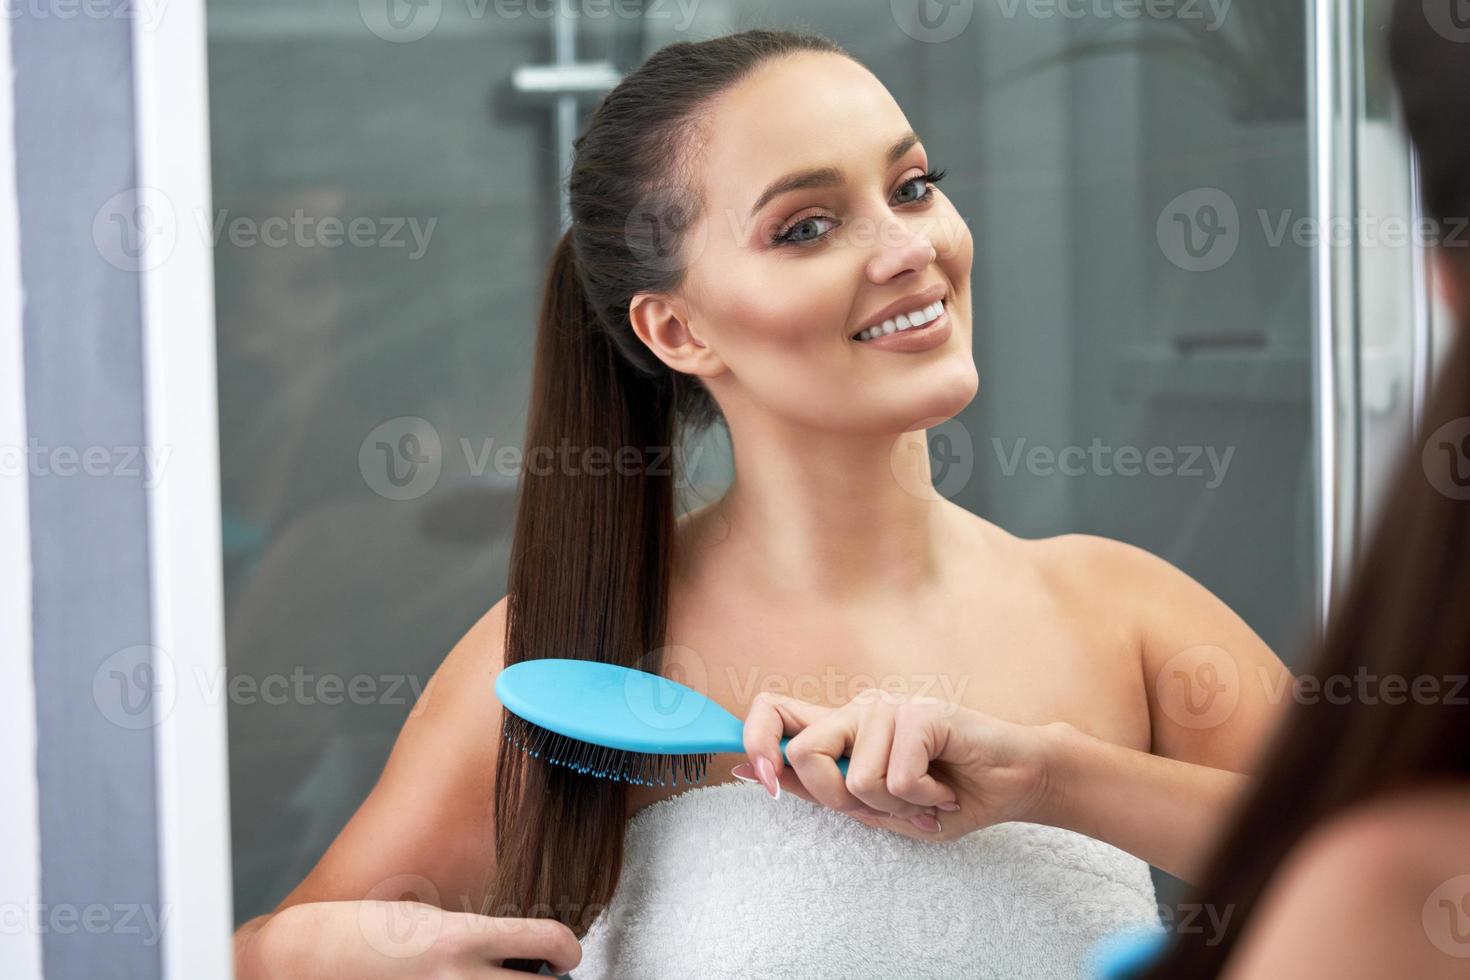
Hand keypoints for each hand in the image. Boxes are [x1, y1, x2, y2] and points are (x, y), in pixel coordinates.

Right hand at [246, 899, 581, 978]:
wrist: (293, 964)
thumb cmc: (352, 934)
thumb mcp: (420, 920)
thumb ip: (467, 936)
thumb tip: (507, 949)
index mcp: (458, 935)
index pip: (547, 943)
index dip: (566, 948)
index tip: (566, 951)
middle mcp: (455, 979)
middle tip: (539, 976)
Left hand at [736, 688, 1056, 840]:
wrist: (1016, 784)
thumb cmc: (948, 797)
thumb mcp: (875, 807)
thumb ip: (819, 787)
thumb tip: (751, 771)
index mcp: (844, 729)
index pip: (772, 709)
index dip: (752, 738)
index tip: (763, 776)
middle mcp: (861, 709)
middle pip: (803, 750)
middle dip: (835, 796)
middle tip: (881, 806)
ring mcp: (891, 707)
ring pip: (855, 776)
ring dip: (894, 805)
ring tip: (927, 796)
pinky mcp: (921, 713)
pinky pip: (896, 776)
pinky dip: (922, 799)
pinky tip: (945, 789)